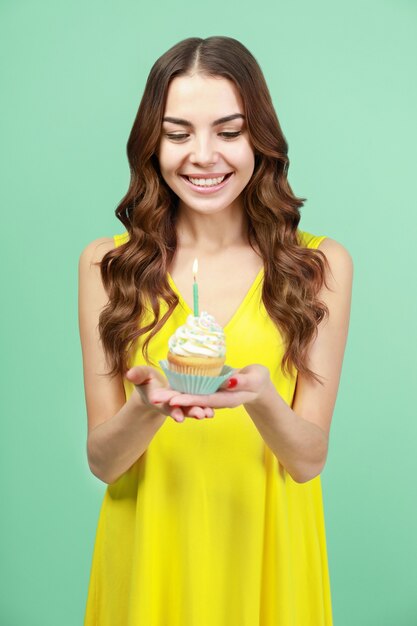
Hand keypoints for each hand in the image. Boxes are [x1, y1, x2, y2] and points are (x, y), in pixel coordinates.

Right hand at [124, 366, 214, 422]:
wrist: (156, 390)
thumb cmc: (147, 382)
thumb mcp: (142, 377)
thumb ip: (137, 375)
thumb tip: (129, 373)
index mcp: (160, 399)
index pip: (165, 404)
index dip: (171, 409)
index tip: (175, 414)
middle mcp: (172, 404)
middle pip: (181, 408)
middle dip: (189, 412)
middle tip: (199, 415)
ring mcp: (182, 403)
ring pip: (191, 408)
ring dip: (200, 411)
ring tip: (208, 414)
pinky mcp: (190, 400)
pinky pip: (199, 403)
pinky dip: (206, 407)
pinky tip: (212, 411)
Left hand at [150, 364, 271, 411]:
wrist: (258, 386)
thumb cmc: (259, 380)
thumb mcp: (255, 379)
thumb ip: (243, 382)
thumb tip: (229, 382)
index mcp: (226, 398)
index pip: (205, 400)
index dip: (189, 400)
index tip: (173, 400)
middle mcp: (216, 399)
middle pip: (193, 401)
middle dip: (174, 400)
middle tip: (155, 399)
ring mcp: (211, 396)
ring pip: (190, 397)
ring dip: (173, 397)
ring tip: (155, 396)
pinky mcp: (209, 390)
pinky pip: (193, 391)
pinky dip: (180, 390)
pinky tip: (166, 387)